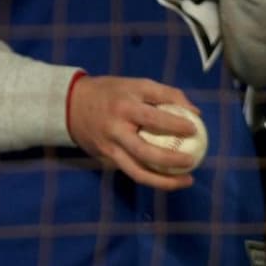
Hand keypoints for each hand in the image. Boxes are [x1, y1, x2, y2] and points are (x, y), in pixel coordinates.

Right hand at [66, 75, 201, 190]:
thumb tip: (195, 112)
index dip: (175, 123)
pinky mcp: (107, 159)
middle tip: (192, 160)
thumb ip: (165, 94)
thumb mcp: (135, 84)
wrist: (71, 105)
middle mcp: (115, 128)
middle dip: (171, 160)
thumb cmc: (111, 92)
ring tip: (187, 180)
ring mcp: (110, 147)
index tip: (194, 128)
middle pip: (145, 151)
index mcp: (123, 105)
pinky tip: (170, 179)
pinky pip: (133, 172)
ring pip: (138, 172)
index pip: (152, 117)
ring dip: (165, 181)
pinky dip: (154, 179)